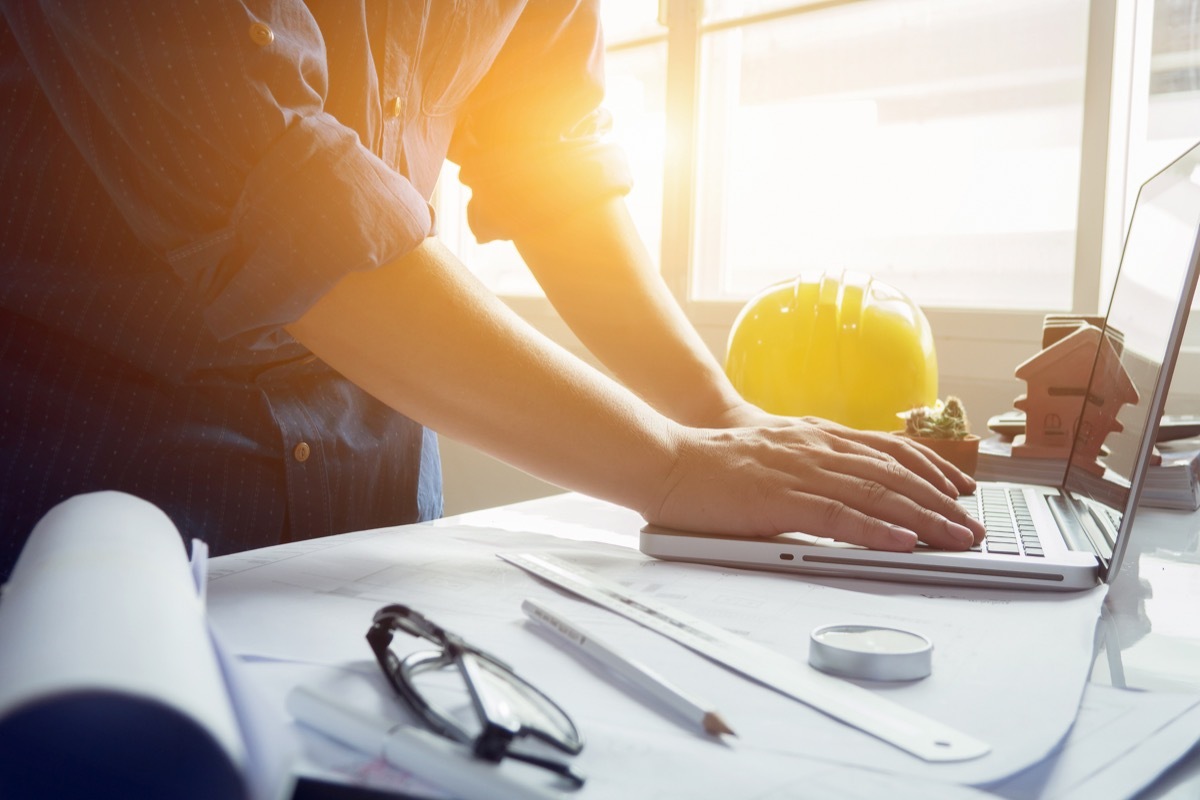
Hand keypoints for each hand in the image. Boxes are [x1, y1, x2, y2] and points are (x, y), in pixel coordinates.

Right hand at [643, 417, 985, 551]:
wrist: (670, 459)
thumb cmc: (716, 462)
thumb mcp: (774, 450)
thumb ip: (810, 460)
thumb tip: (844, 483)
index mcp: (817, 435)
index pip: (889, 448)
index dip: (932, 468)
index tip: (960, 488)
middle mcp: (817, 448)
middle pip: (895, 473)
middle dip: (941, 501)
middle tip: (974, 526)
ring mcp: (801, 472)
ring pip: (877, 493)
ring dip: (924, 518)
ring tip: (956, 538)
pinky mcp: (781, 500)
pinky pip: (838, 515)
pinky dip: (876, 530)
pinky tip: (903, 542)